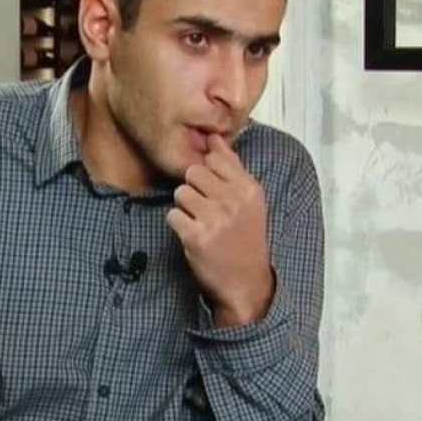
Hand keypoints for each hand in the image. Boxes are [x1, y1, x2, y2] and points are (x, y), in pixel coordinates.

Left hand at [166, 134, 274, 326]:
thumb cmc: (245, 238)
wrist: (246, 283)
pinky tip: (192, 234)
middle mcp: (233, 201)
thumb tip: (213, 137)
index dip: (208, 173)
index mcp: (249, 189)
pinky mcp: (196, 237)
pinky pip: (172, 215)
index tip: (214, 190)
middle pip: (193, 172)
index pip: (215, 159)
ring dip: (185, 207)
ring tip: (200, 222)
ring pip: (180, 192)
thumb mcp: (248, 200)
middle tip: (204, 208)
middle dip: (194, 188)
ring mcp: (215, 219)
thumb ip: (231, 167)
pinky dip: (178, 225)